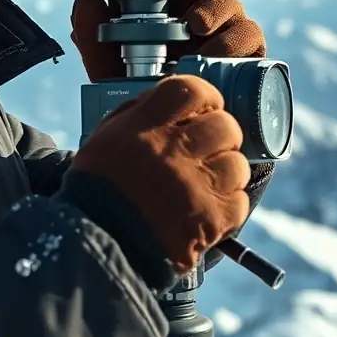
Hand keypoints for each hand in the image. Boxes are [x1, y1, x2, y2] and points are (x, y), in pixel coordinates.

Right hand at [69, 74, 250, 273]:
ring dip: (224, 171)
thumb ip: (137, 115)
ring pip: (237, 164)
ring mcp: (195, 186)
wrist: (97, 246)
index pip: (190, 90)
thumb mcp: (105, 139)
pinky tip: (206, 208)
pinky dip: (227, 204)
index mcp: (144, 128)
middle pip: (224, 125)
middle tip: (206, 148)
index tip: (204, 107)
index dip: (205, 96)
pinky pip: (239, 200)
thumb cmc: (97, 192)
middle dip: (219, 134)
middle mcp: (173, 151)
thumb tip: (171, 104)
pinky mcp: (211, 220)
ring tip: (205, 182)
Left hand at [70, 0, 266, 81]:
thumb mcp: (112, 67)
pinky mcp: (248, 61)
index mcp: (175, 12)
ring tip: (200, 35)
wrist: (169, 138)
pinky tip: (218, 57)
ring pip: (237, 13)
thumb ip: (93, 36)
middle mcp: (206, 20)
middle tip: (192, 20)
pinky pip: (252, 41)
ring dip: (221, 19)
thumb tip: (86, 0)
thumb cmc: (142, 93)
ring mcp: (228, 38)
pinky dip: (237, 44)